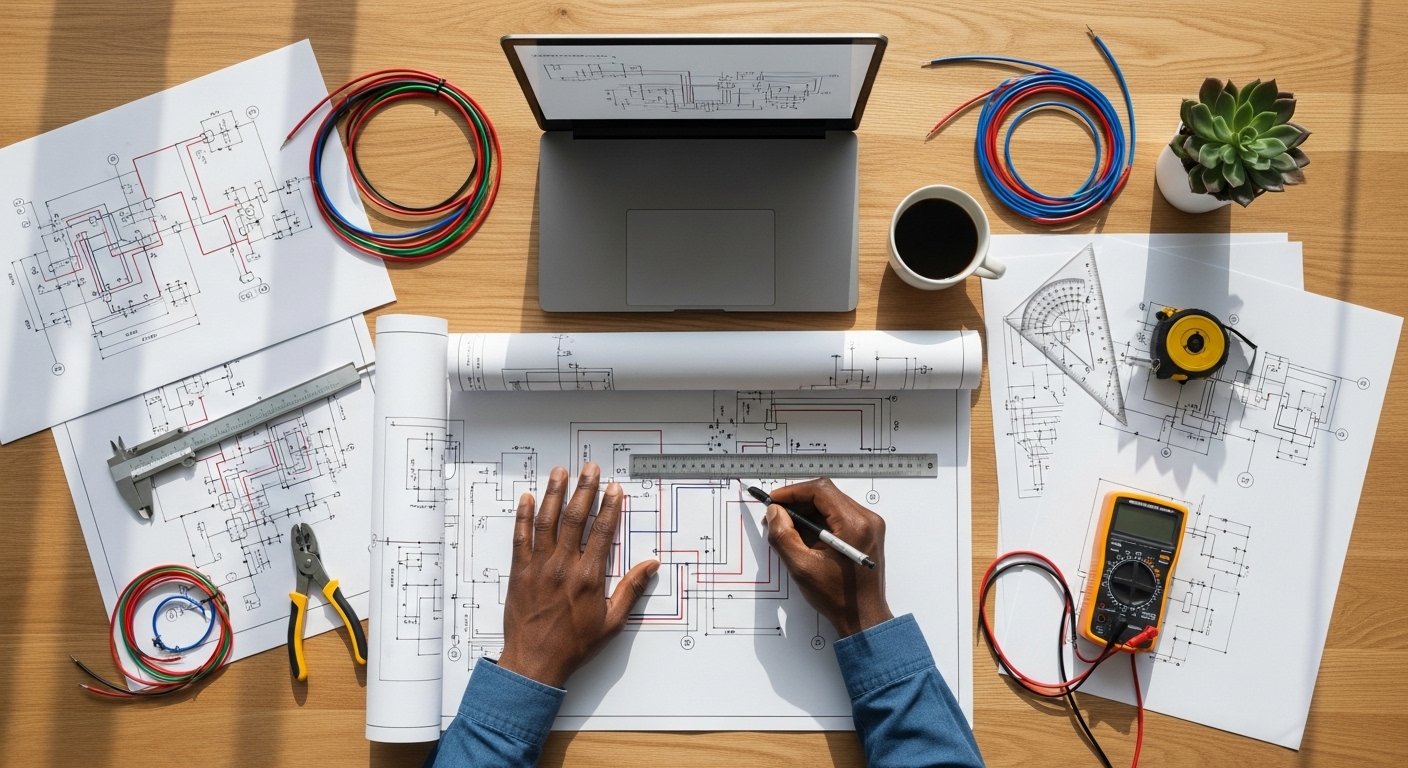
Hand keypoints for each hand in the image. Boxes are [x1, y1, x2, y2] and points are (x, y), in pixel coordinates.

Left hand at [496, 463, 659, 687]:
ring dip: (554, 494)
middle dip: (584, 490)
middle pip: (576, 518)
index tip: (614, 489)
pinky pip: (520, 537)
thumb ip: (631, 590)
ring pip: (547, 521)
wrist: (534, 662)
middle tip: (589, 468)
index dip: (610, 506)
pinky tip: (525, 499)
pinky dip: (522, 516)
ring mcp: (538, 567)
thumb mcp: (612, 622)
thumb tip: (650, 566)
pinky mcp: (519, 572)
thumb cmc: (573, 646)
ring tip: (560, 473)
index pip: (602, 532)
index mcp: (588, 577)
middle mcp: (563, 566)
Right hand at [764, 478, 892, 638]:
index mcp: (854, 525)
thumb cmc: (839, 597)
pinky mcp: (866, 533)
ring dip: (807, 512)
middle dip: (798, 503)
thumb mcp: (802, 567)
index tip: (774, 500)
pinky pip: (838, 517)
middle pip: (826, 495)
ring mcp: (869, 526)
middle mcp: (866, 520)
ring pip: (831, 505)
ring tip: (787, 528)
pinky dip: (819, 522)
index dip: (793, 492)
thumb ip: (784, 536)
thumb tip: (775, 513)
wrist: (863, 617)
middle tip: (776, 515)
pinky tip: (804, 536)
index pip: (820, 491)